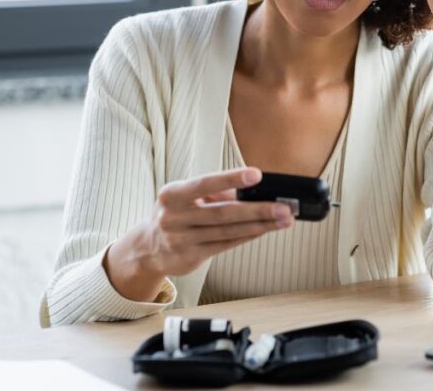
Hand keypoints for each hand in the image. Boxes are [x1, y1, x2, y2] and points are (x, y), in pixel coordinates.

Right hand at [137, 167, 293, 277]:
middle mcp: (174, 217)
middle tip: (284, 208)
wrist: (147, 247)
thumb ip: (215, 193)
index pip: (205, 184)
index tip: (257, 175)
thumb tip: (252, 191)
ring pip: (228, 232)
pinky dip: (248, 236)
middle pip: (223, 213)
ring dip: (260, 225)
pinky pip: (225, 245)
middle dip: (258, 210)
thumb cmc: (175, 213)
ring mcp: (181, 240)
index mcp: (172, 194)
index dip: (231, 179)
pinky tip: (265, 229)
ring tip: (283, 220)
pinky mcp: (190, 257)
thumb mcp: (185, 196)